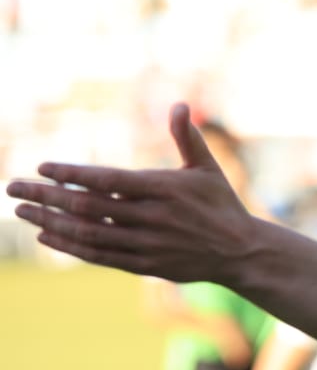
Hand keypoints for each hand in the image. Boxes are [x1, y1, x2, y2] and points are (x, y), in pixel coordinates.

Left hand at [8, 104, 259, 284]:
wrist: (241, 253)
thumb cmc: (221, 205)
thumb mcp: (207, 169)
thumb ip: (188, 137)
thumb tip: (179, 104)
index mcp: (165, 189)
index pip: (108, 180)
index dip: (73, 174)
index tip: (42, 167)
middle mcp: (153, 217)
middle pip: (88, 207)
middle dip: (46, 196)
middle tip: (13, 188)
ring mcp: (147, 243)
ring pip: (88, 232)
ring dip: (50, 221)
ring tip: (23, 211)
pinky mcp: (145, 265)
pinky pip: (99, 255)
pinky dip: (70, 246)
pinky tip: (47, 235)